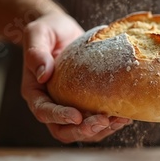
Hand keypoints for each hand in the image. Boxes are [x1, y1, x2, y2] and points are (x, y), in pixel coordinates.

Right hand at [20, 12, 131, 143]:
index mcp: (35, 90)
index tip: (76, 117)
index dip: (59, 117)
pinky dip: (109, 123)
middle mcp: (50, 103)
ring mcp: (68, 105)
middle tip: (103, 121)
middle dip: (83, 130)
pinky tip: (125, 116)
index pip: (43, 112)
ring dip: (100, 130)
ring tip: (120, 120)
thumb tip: (43, 74)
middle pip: (63, 130)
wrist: (63, 30)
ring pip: (81, 130)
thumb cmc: (48, 29)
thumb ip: (36, 52)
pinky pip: (95, 121)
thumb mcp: (37, 33)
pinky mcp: (85, 103)